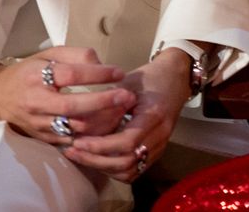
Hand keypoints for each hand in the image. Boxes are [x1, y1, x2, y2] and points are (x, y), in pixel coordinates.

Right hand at [0, 46, 135, 146]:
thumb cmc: (28, 73)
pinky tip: (109, 126)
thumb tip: (101, 63)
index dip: (97, 74)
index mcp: (36, 76)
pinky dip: (93, 136)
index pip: (70, 75)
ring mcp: (40, 124)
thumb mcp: (47, 55)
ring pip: (76, 128)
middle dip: (104, 102)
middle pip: (74, 106)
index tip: (118, 72)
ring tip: (123, 110)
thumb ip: (75, 55)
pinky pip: (73, 141)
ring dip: (103, 121)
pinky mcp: (44, 139)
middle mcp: (37, 103)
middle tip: (128, 96)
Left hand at [62, 51, 191, 181]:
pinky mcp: (156, 152)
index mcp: (154, 115)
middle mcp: (160, 135)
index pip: (127, 141)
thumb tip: (79, 121)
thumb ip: (108, 102)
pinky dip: (114, 170)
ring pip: (130, 170)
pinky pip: (135, 170)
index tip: (78, 141)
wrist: (175, 78)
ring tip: (80, 156)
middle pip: (127, 161)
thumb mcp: (127, 82)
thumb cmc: (149, 77)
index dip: (101, 146)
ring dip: (103, 168)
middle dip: (96, 160)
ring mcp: (160, 146)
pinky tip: (97, 159)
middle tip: (72, 151)